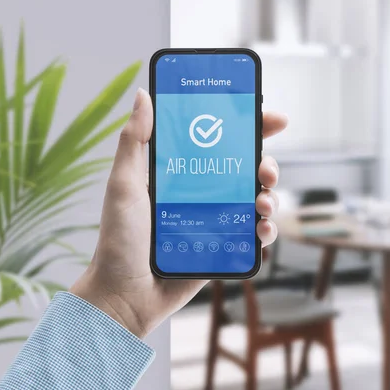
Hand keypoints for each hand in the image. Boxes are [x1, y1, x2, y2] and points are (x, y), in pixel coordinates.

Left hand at [70, 88, 286, 337]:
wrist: (125, 294)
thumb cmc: (119, 240)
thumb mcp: (123, 185)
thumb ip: (133, 141)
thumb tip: (143, 95)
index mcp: (180, 172)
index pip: (219, 141)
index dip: (248, 127)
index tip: (271, 119)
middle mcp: (201, 193)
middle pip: (246, 168)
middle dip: (266, 163)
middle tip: (266, 170)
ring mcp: (214, 220)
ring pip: (256, 199)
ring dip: (270, 196)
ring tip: (263, 203)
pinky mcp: (222, 247)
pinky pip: (253, 235)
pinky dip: (266, 230)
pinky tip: (262, 230)